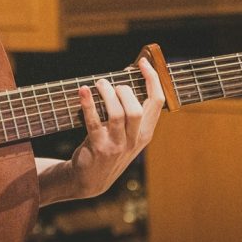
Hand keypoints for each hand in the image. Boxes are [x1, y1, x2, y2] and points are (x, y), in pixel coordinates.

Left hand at [69, 57, 164, 197]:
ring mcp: (117, 145)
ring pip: (117, 114)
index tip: (143, 62)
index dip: (152, 79)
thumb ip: (130, 111)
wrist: (90, 179)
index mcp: (145, 133)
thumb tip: (126, 76)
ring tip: (98, 84)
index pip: (158, 102)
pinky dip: (88, 103)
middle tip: (110, 84)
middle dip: (124, 90)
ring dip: (106, 93)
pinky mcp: (98, 147)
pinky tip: (83, 91)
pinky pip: (94, 122)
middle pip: (136, 108)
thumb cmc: (109, 148)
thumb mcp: (127, 134)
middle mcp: (134, 140)